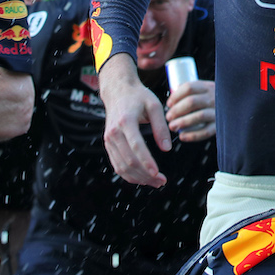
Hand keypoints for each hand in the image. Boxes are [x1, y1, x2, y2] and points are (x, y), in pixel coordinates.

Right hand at [99, 57, 170, 186]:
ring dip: (138, 178)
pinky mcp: (108, 144)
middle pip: (129, 160)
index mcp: (125, 122)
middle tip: (162, 181)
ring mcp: (108, 140)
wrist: (118, 91)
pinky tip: (143, 178)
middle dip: (146, 175)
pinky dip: (129, 175)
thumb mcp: (155, 106)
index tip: (158, 173)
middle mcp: (113, 133)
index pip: (136, 147)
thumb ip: (161, 127)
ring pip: (122, 166)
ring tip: (156, 182)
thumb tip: (167, 148)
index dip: (147, 162)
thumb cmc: (138, 96)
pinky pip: (117, 165)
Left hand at [166, 79, 215, 142]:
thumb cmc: (214, 100)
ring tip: (172, 126)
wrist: (235, 109)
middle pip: (191, 101)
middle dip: (176, 110)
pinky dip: (192, 135)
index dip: (176, 96)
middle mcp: (214, 98)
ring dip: (183, 122)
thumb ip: (192, 91)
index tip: (169, 104)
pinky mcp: (220, 125)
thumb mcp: (206, 90)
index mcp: (208, 87)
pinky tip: (182, 136)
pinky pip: (206, 131)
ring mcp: (218, 112)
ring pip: (199, 116)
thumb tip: (173, 97)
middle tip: (168, 117)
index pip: (189, 88)